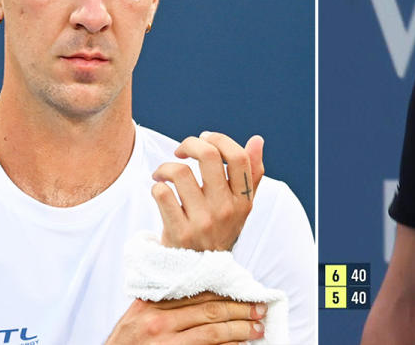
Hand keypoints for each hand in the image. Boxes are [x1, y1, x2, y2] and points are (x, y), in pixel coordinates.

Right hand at [105, 292, 265, 344]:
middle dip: (239, 310)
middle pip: (209, 311)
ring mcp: (165, 344)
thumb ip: (163, 302)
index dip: (225, 294)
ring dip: (239, 330)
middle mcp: (157, 322)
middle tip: (259, 310)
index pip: (197, 293)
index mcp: (151, 305)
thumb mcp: (137, 317)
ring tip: (256, 329)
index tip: (245, 293)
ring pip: (212, 333)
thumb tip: (203, 291)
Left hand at [152, 132, 264, 249]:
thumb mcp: (240, 207)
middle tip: (181, 151)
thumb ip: (251, 174)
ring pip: (180, 172)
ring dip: (166, 167)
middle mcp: (225, 211)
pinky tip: (159, 190)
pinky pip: (162, 193)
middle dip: (189, 144)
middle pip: (207, 156)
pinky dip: (157, 186)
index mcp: (243, 201)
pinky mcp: (178, 232)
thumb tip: (257, 140)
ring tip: (163, 174)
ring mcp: (201, 222)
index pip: (237, 157)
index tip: (205, 140)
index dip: (219, 139)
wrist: (200, 274)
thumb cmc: (219, 230)